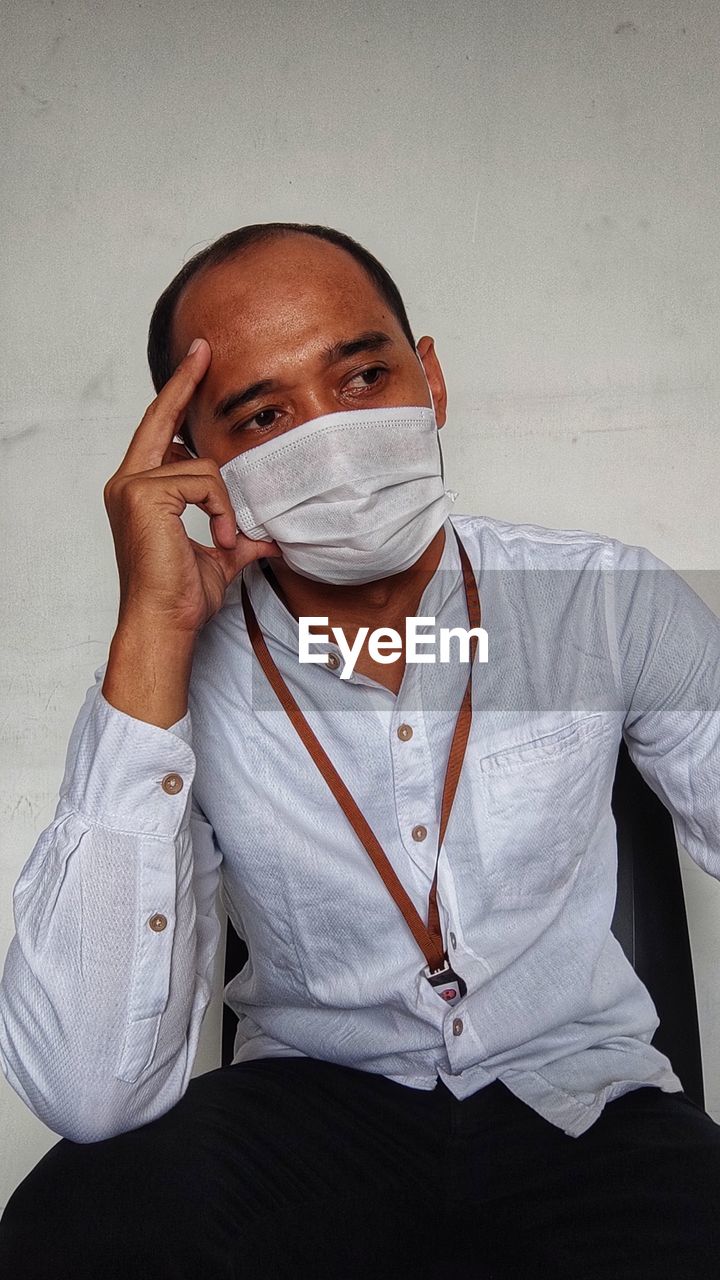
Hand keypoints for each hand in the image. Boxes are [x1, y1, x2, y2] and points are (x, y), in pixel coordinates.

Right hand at [103, 338, 280, 638]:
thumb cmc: (181, 596)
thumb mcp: (219, 558)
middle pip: (162, 420)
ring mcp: (131, 486)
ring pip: (201, 467)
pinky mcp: (143, 494)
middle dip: (186, 383)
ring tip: (227, 538)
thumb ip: (237, 535)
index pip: (160, 434)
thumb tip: (269, 535)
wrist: (164, 622)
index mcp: (139, 492)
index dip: (177, 398)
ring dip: (226, 504)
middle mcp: (127, 483)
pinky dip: (222, 509)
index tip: (196, 364)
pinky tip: (221, 537)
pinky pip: (203, 483)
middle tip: (206, 349)